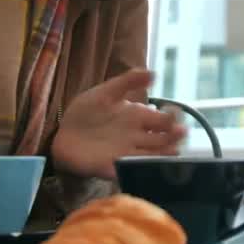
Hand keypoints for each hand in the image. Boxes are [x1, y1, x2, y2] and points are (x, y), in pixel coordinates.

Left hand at [51, 69, 187, 179]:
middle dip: (173, 137)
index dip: (171, 117)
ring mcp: (126, 154)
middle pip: (161, 139)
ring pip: (151, 156)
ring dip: (163, 155)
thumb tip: (154, 73)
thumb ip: (127, 82)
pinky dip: (140, 170)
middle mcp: (137, 137)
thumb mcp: (105, 93)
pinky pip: (130, 171)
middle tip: (181, 133)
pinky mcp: (113, 168)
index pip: (162, 119)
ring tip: (174, 152)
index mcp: (137, 118)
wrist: (62, 132)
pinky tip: (148, 169)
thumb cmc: (86, 112)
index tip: (175, 113)